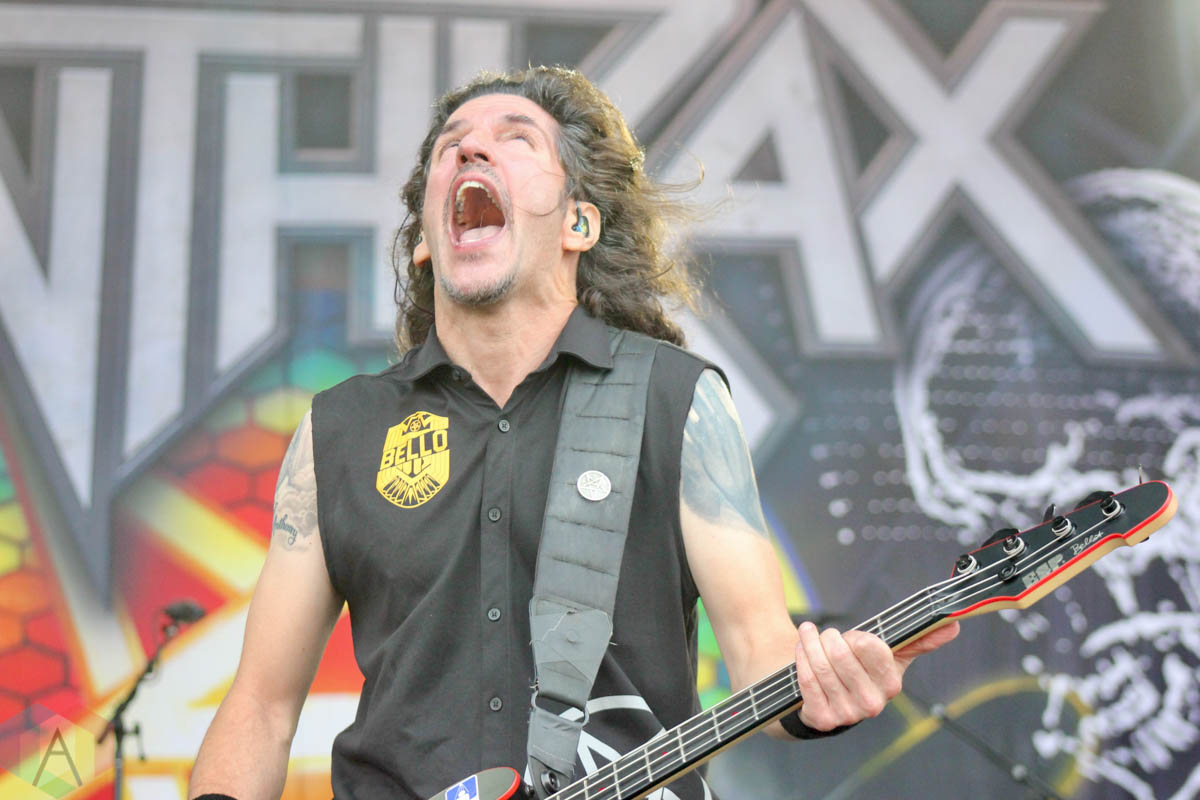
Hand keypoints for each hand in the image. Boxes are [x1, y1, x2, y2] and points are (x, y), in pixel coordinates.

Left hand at [793, 620, 959, 730]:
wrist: (829, 697)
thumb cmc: (860, 669)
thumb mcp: (889, 654)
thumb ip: (919, 639)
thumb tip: (953, 624)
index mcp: (892, 684)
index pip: (871, 647)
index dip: (857, 637)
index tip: (852, 635)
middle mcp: (873, 704)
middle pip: (841, 656)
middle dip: (829, 637)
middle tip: (825, 633)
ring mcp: (848, 714)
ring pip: (822, 666)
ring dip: (810, 643)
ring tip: (809, 634)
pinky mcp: (823, 719)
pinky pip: (807, 681)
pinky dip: (801, 660)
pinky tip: (802, 651)